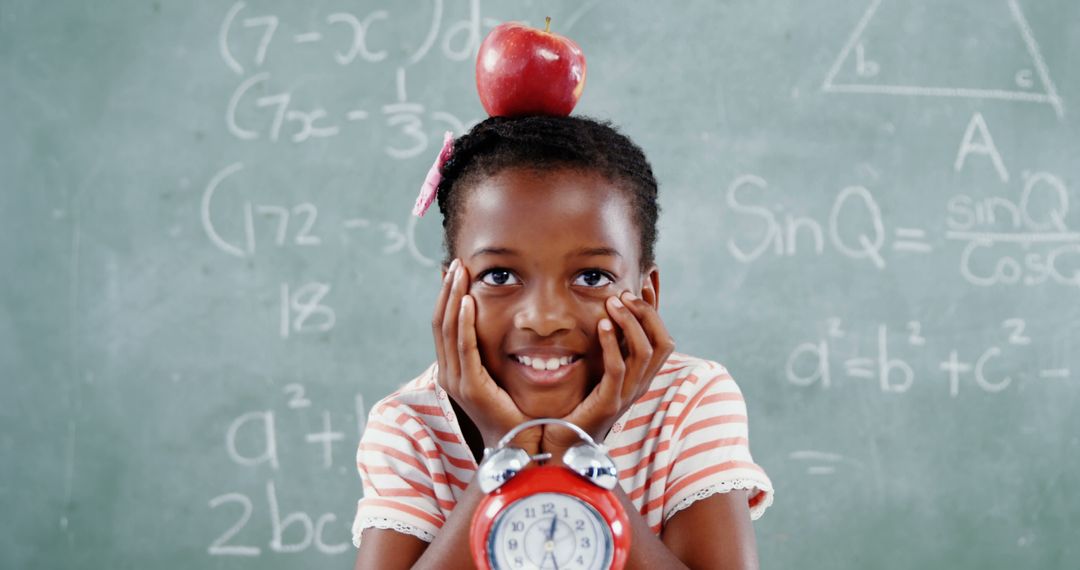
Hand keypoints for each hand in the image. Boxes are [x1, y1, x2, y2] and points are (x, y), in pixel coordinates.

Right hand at [432, 259, 539, 453]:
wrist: (520, 445)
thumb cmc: (516, 411)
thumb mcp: (500, 376)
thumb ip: (494, 354)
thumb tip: (501, 327)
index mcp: (454, 371)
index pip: (444, 326)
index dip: (447, 298)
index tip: (455, 273)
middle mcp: (449, 375)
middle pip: (441, 324)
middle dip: (448, 292)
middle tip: (457, 265)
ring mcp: (457, 381)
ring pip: (449, 331)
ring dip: (454, 299)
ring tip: (461, 274)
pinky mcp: (472, 387)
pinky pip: (465, 348)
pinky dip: (465, 323)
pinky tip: (469, 302)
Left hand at [542, 291, 674, 456]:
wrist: (562, 446)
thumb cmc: (575, 408)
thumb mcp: (595, 372)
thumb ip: (604, 349)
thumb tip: (604, 316)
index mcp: (639, 377)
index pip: (663, 339)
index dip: (657, 311)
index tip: (644, 285)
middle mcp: (639, 385)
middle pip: (663, 343)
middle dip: (647, 313)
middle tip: (624, 294)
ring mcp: (626, 395)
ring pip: (645, 352)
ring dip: (631, 322)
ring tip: (614, 303)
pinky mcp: (608, 403)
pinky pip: (618, 369)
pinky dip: (613, 344)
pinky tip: (602, 325)